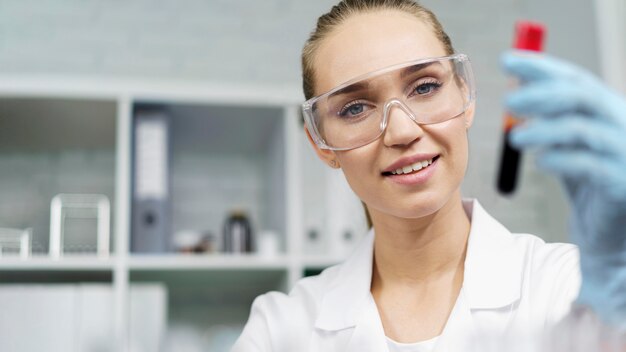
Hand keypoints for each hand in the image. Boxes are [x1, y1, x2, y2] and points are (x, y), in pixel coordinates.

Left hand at [502, 50, 625, 328]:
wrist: (612, 242)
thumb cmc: (590, 192)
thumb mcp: (569, 151)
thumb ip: (551, 124)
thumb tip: (518, 93)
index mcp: (609, 116)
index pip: (575, 81)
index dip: (542, 68)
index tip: (508, 61)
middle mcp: (622, 127)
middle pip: (580, 97)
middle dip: (540, 93)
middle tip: (507, 99)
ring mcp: (625, 155)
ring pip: (582, 129)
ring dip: (543, 129)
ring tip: (515, 138)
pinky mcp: (622, 184)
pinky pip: (589, 165)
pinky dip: (561, 159)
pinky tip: (541, 162)